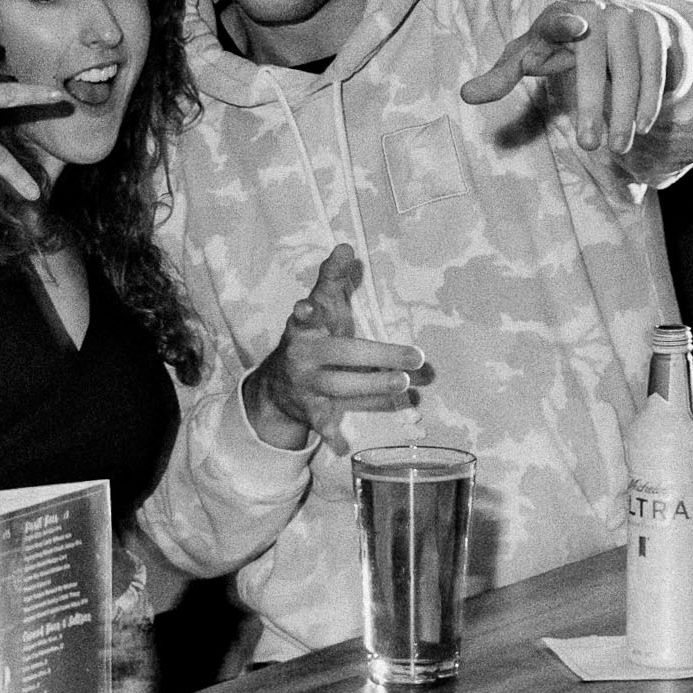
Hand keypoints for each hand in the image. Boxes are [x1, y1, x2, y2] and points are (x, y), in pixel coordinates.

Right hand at [254, 247, 422, 450]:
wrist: (278, 383)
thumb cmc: (311, 336)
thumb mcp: (320, 306)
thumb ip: (332, 277)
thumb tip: (347, 245)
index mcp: (304, 328)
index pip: (306, 316)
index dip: (306, 312)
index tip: (305, 307)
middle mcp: (303, 356)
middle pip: (342, 355)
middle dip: (377, 357)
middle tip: (414, 359)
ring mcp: (306, 385)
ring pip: (341, 388)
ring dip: (373, 388)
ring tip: (404, 385)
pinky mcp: (311, 410)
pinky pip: (323, 423)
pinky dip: (331, 435)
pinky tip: (343, 447)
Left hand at [460, 0, 672, 165]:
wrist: (613, 16)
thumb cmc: (559, 42)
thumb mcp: (530, 54)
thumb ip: (502, 75)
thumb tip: (465, 95)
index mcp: (556, 15)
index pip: (557, 20)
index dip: (565, 23)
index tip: (576, 26)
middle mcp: (595, 10)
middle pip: (593, 58)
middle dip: (592, 103)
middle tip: (588, 145)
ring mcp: (627, 16)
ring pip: (628, 67)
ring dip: (624, 110)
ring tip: (618, 146)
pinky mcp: (654, 27)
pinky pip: (654, 66)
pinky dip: (649, 98)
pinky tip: (641, 126)